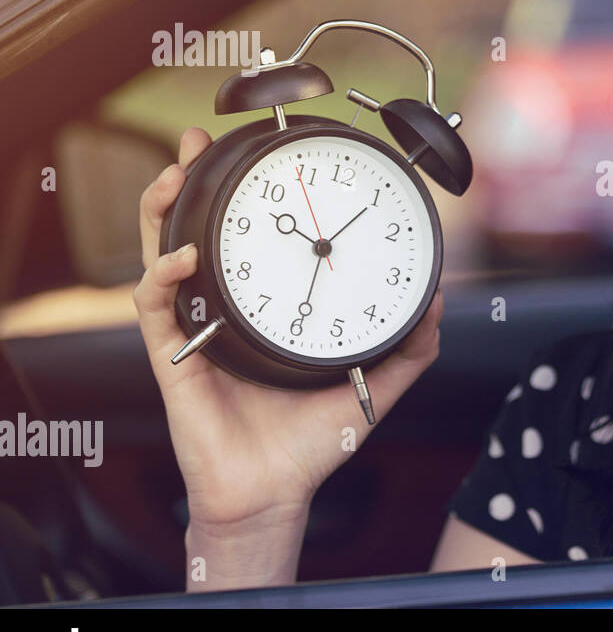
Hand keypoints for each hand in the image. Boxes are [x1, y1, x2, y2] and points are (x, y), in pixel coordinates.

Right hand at [134, 127, 444, 532]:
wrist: (275, 492)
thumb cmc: (313, 441)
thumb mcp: (374, 384)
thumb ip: (411, 347)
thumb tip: (439, 300)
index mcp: (264, 307)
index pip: (250, 239)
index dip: (246, 196)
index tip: (262, 155)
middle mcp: (223, 309)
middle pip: (194, 230)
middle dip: (190, 181)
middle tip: (199, 139)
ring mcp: (193, 328)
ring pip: (160, 253)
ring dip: (161, 208)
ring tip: (175, 172)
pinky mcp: (172, 356)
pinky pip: (154, 306)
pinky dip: (165, 275)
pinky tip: (186, 256)